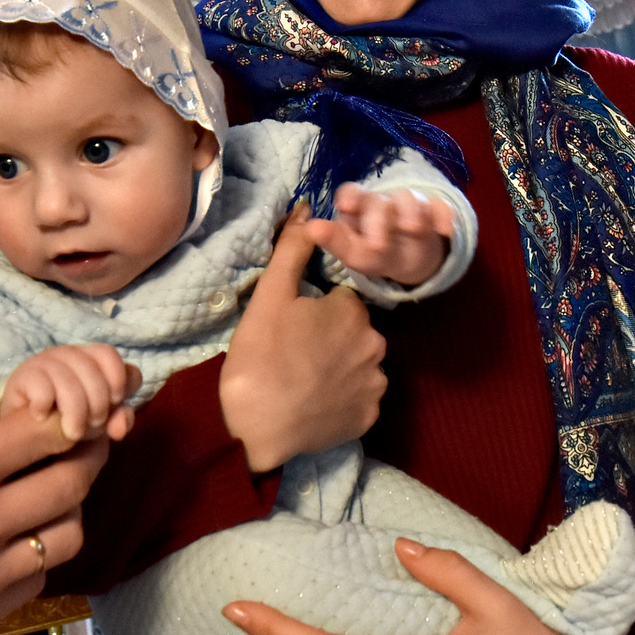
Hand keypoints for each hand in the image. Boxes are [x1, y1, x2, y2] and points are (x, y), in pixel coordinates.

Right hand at [0, 345, 139, 444]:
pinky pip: (41, 388)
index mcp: (91, 358)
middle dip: (98, 403)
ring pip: (67, 382)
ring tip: (73, 433)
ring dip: (75, 412)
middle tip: (93, 425)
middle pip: (91, 371)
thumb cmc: (71, 417)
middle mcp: (68, 354)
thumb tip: (120, 428)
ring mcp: (44, 362)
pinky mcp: (24, 375)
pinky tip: (43, 417)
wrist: (30, 429)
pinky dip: (45, 406)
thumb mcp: (101, 420)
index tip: (116, 401)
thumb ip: (119, 419)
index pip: (108, 355)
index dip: (118, 379)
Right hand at [0, 397, 104, 634]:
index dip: (67, 416)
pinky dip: (41, 556)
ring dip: (70, 509)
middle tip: (84, 443)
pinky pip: (38, 581)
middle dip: (87, 455)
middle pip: (71, 483)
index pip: (43, 434)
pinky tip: (20, 540)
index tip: (69, 410)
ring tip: (51, 494)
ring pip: (66, 537)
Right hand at [218, 209, 386, 472]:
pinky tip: (316, 401)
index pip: (342, 300)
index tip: (293, 327)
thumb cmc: (261, 356)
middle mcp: (375, 345)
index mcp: (353, 311)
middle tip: (296, 353)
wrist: (258, 426)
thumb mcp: (270, 296)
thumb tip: (307, 208)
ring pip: (359, 365)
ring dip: (340, 368)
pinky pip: (359, 399)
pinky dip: (342, 398)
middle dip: (332, 337)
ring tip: (305, 379)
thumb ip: (292, 249)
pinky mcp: (369, 417)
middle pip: (354, 332)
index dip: (317, 310)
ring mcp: (375, 384)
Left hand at [304, 182, 455, 287]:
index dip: (350, 198)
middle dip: (378, 220)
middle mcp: (383, 201)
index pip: (352, 193)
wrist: (411, 258)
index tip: (347, 206)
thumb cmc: (375, 252)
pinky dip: (443, 216)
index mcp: (359, 207)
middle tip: (377, 245)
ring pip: (409, 198)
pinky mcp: (435, 211)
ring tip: (411, 230)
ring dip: (410, 212)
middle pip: (378, 201)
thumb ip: (335, 241)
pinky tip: (444, 230)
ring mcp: (411, 204)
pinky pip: (440, 208)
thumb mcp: (355, 253)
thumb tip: (310, 226)